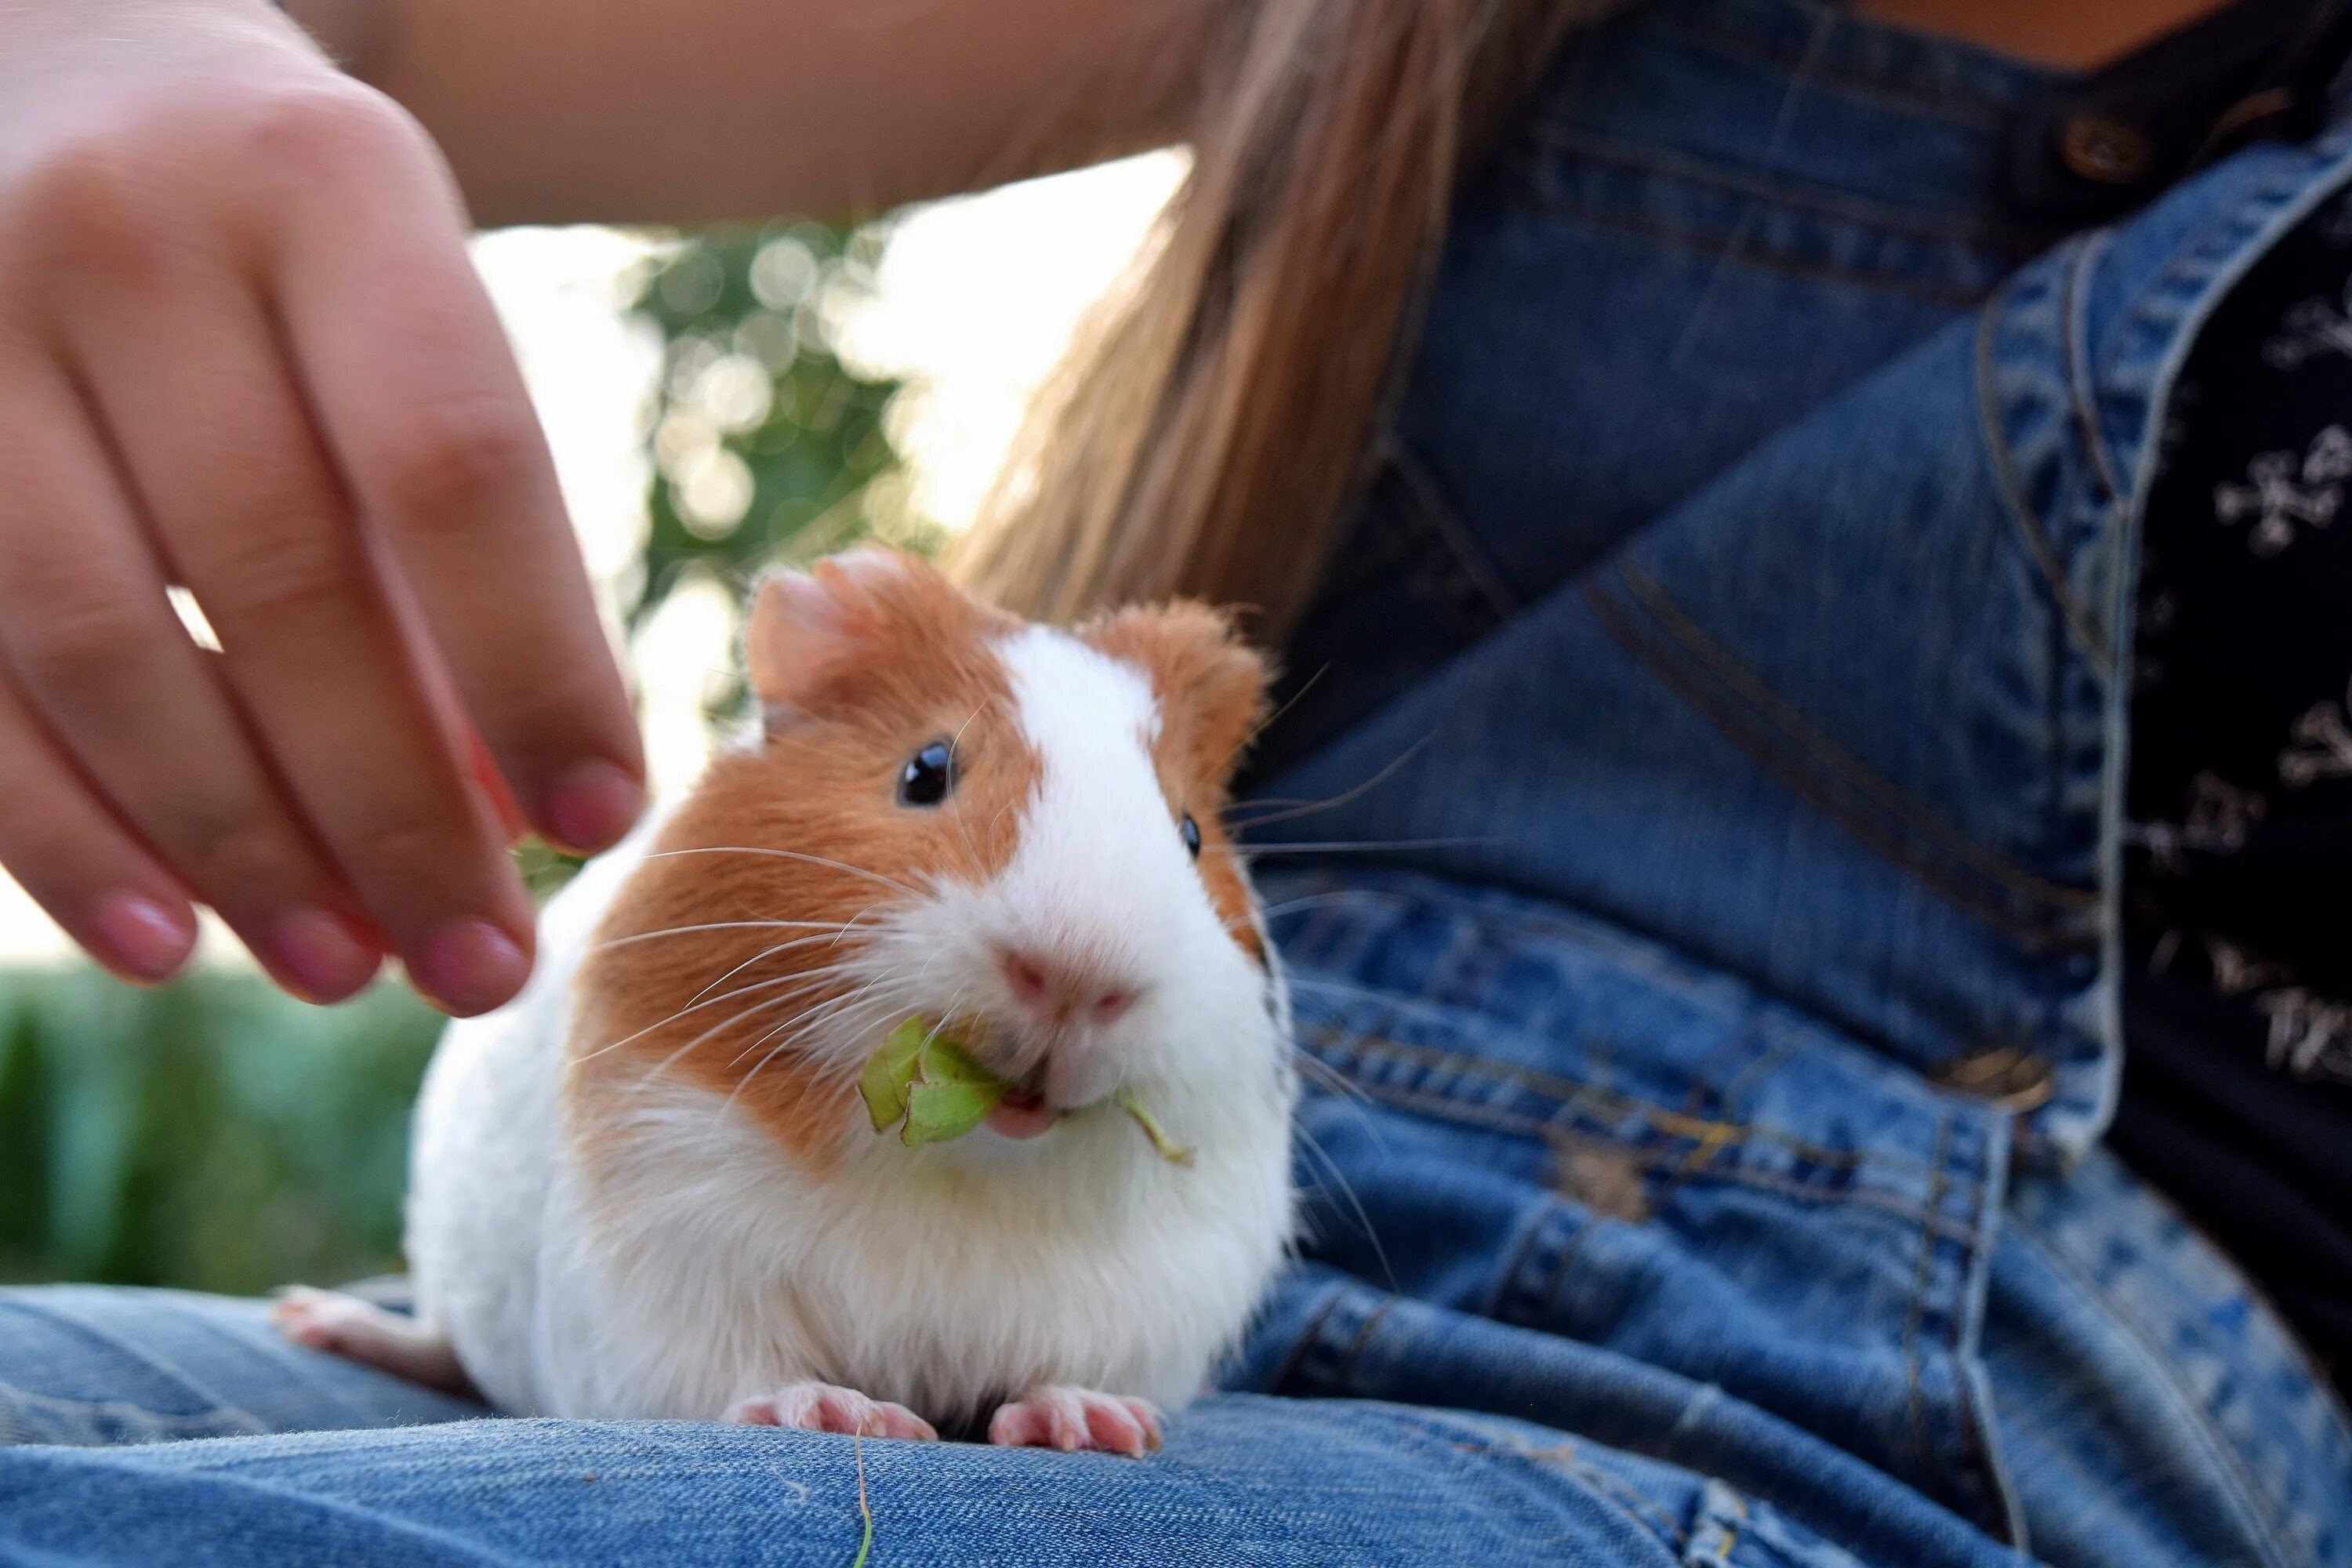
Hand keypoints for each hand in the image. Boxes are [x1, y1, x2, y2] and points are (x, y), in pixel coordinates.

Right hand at [0, 0, 643, 1013]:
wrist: (61, 73)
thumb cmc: (295, 250)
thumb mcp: (408, 323)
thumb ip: (468, 547)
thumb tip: (515, 815)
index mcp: (326, 185)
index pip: (452, 462)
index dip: (535, 661)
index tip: (602, 821)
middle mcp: (134, 235)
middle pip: (281, 576)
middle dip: (394, 805)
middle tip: (484, 962)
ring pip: (96, 640)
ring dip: (234, 844)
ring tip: (343, 972)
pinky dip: (61, 828)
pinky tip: (166, 939)